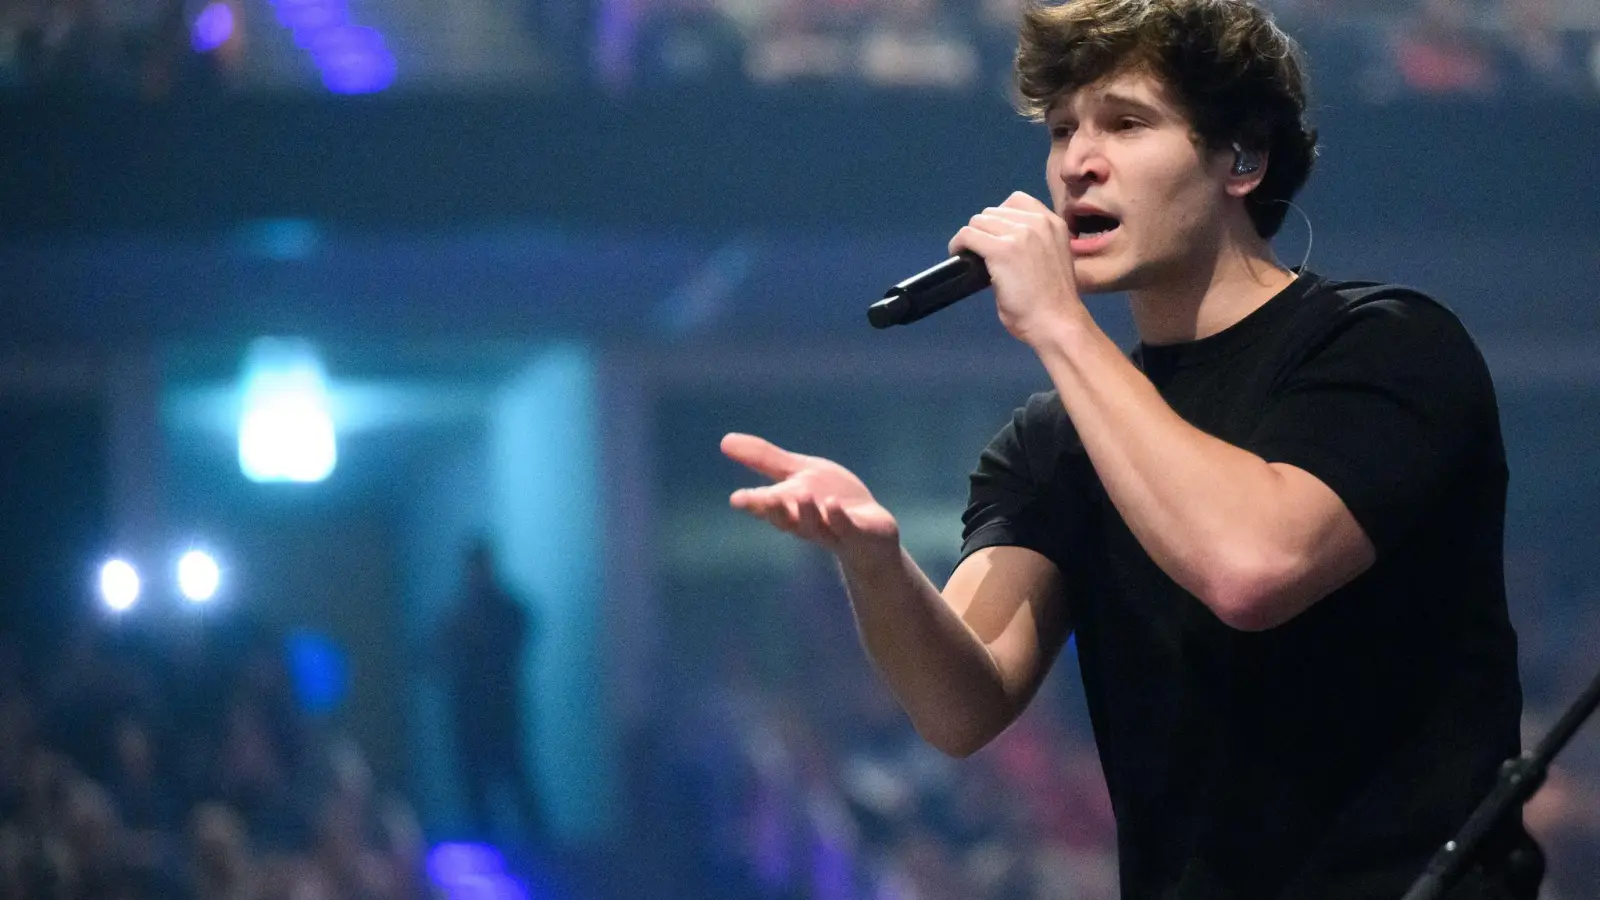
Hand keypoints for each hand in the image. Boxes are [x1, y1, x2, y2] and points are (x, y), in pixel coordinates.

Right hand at [722, 432, 899, 569]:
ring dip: (808, 512)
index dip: (754, 503)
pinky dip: (840, 517)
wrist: (871, 533)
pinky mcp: (860, 534)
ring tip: (803, 496)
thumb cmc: (830, 500)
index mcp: (789, 507)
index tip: (737, 499)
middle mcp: (807, 522)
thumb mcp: (799, 474)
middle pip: (787, 519)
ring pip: (816, 526)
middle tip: (764, 499)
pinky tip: (833, 504)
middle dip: (776, 510)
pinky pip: (847, 529)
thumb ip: (764, 460)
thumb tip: (724, 440)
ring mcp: (834, 531)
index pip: (767, 506)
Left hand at [948, 191, 1086, 345]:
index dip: (1000, 218)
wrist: (1057, 321)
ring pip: (978, 221)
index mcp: (1053, 222)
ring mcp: (1019, 234)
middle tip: (982, 252)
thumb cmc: (1054, 302)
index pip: (1016, 201)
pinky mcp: (1001, 250)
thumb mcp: (1050, 257)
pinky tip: (959, 256)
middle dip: (985, 230)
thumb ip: (1033, 243)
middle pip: (993, 211)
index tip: (995, 237)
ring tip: (970, 255)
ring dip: (972, 237)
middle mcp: (1038, 221)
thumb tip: (1003, 240)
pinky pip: (968, 235)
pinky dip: (958, 244)